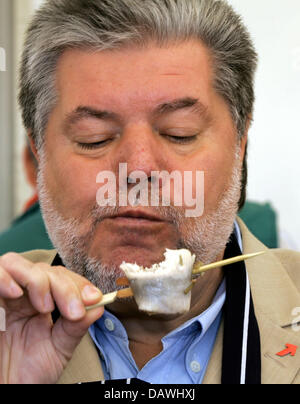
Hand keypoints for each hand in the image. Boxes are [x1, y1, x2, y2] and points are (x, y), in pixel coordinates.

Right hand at [0, 252, 103, 383]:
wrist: (5, 392)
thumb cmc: (28, 373)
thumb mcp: (59, 349)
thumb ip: (76, 327)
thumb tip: (99, 305)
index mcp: (40, 301)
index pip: (60, 277)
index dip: (78, 283)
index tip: (94, 299)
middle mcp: (21, 294)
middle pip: (42, 269)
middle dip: (63, 286)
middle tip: (73, 311)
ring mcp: (2, 296)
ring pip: (15, 263)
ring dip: (37, 279)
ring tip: (45, 307)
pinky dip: (4, 278)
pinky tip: (16, 294)